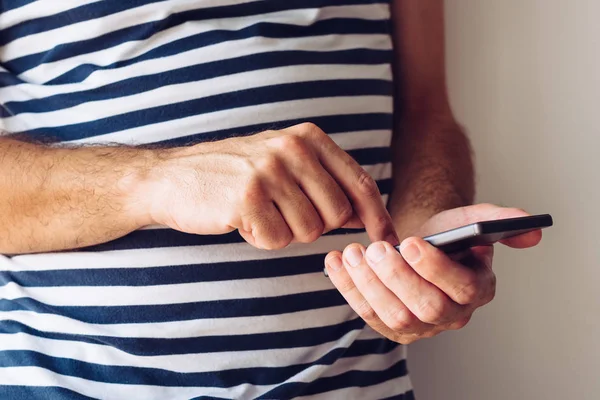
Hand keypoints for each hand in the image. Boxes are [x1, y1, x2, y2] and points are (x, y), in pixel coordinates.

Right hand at [137, 123, 396, 248]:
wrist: (172, 178)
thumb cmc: (234, 176)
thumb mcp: (284, 165)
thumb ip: (326, 183)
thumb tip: (367, 215)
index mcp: (308, 138)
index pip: (359, 182)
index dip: (377, 215)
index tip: (386, 238)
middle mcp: (292, 149)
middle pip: (335, 214)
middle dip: (313, 224)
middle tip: (280, 211)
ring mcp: (269, 171)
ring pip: (307, 231)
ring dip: (284, 231)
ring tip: (258, 211)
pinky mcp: (247, 198)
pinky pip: (276, 241)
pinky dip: (261, 239)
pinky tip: (241, 220)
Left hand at [324, 204, 542, 343]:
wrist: (419, 244)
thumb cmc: (446, 234)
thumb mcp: (470, 220)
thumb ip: (498, 221)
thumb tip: (531, 229)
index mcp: (476, 288)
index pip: (460, 287)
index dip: (434, 268)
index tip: (411, 242)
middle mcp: (451, 314)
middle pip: (424, 307)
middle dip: (396, 277)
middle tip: (375, 248)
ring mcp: (419, 326)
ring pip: (392, 315)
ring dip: (367, 284)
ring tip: (350, 253)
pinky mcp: (390, 327)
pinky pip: (366, 314)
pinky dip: (346, 288)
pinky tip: (334, 262)